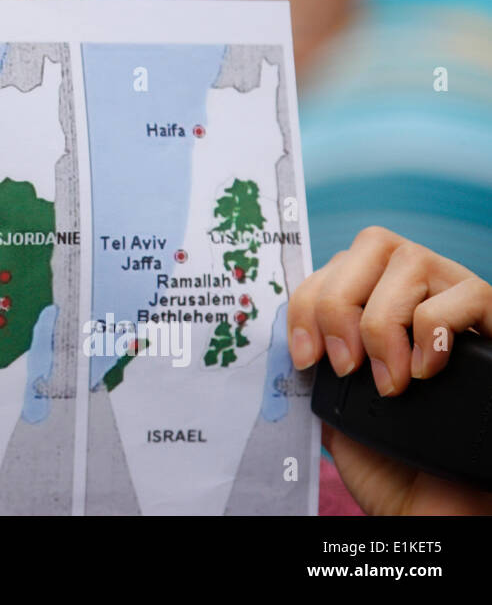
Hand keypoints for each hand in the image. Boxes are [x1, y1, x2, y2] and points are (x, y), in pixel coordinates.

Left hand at [288, 225, 491, 514]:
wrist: (444, 511)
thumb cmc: (392, 462)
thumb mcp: (336, 407)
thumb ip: (316, 362)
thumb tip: (288, 332)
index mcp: (376, 305)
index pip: (334, 265)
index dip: (308, 303)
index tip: (307, 358)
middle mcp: (419, 292)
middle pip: (372, 243)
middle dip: (340, 304)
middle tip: (347, 367)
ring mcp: (460, 301)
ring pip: (412, 261)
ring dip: (384, 324)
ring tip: (391, 381)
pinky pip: (466, 294)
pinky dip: (434, 330)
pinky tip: (428, 371)